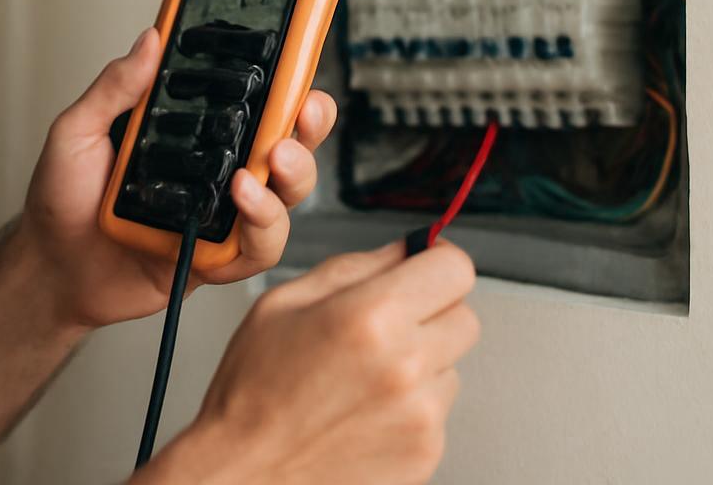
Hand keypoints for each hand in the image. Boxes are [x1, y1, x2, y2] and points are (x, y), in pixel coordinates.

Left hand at [18, 26, 336, 329]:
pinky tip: (244, 205)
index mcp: (191, 131)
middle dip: (307, 123)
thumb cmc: (62, 199)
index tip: (297, 58)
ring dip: (291, 175)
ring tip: (266, 165)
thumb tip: (150, 39)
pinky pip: (261, 248)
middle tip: (302, 112)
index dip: (283, 80)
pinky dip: (264, 227)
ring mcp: (222, 213)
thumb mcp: (77, 131)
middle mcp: (216, 168)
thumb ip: (115, 87)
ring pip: (287, 193)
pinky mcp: (220, 257)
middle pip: (286, 140)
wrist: (51, 268)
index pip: (250, 98)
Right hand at [141, 241, 479, 484]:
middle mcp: (405, 365)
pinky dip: (411, 402)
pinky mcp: (426, 451)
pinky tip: (366, 405)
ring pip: (451, 363)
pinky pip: (438, 407)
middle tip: (386, 321)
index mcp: (371, 317)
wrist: (247, 470)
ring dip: (421, 359)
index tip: (424, 263)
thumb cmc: (254, 392)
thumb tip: (403, 250)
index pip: (455, 269)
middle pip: (464, 315)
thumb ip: (353, 267)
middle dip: (431, 309)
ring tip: (365, 373)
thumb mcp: (284, 302)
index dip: (437, 259)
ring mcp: (421, 414)